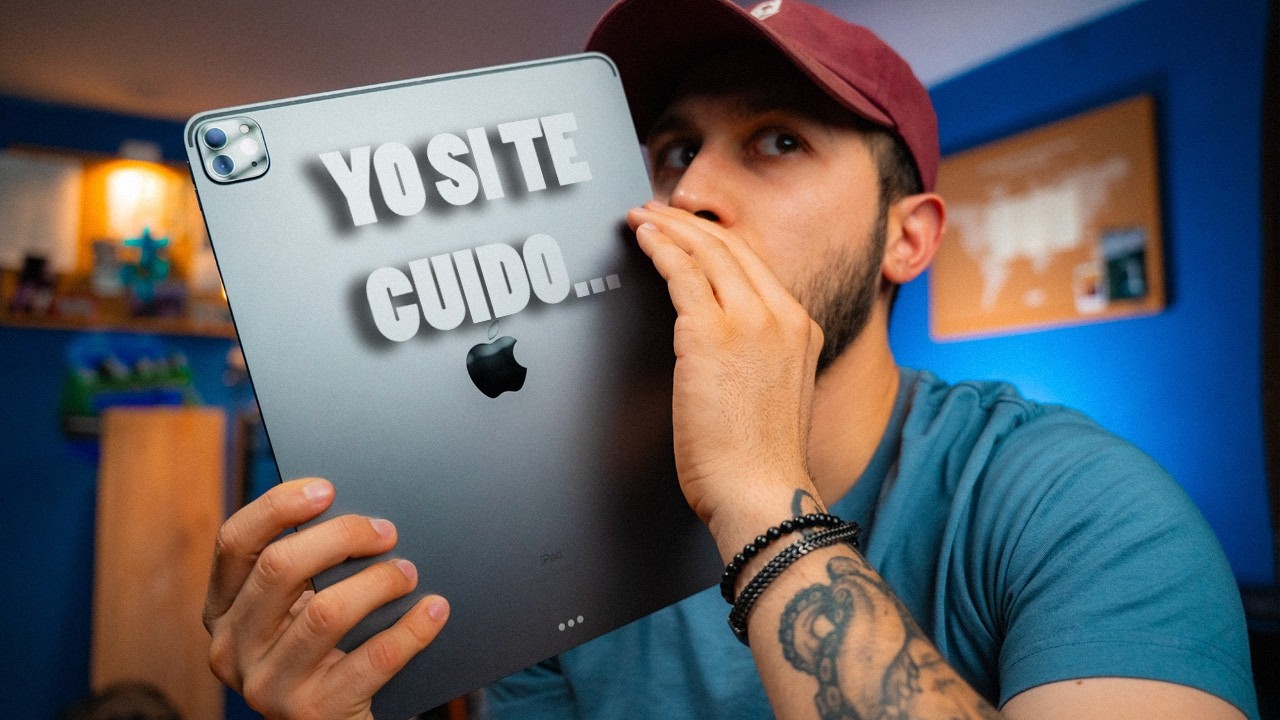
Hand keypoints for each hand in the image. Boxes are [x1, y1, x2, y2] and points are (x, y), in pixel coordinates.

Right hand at [204, 477, 449, 719]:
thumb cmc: (320, 652)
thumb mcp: (293, 611)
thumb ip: (303, 569)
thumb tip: (358, 512)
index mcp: (223, 610)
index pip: (235, 543)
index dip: (278, 507)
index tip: (327, 489)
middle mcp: (233, 648)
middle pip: (280, 567)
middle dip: (341, 537)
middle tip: (387, 531)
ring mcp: (269, 685)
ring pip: (326, 612)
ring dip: (378, 582)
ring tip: (409, 572)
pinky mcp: (313, 712)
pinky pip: (372, 660)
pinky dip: (410, 629)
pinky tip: (433, 610)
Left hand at [627, 202, 824, 550]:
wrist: (761, 492)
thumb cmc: (760, 463)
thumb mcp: (777, 397)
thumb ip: (761, 362)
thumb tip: (727, 352)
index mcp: (802, 329)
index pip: (756, 267)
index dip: (719, 241)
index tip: (694, 233)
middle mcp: (782, 315)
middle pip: (732, 248)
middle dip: (690, 224)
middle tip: (659, 212)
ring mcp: (749, 320)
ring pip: (705, 252)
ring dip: (669, 228)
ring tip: (643, 217)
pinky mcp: (711, 333)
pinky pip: (680, 273)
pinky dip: (659, 248)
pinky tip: (643, 239)